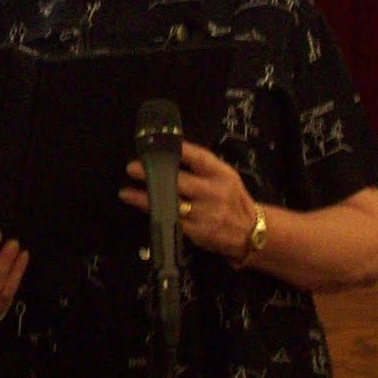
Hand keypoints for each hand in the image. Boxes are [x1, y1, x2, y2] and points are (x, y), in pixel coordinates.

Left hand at [121, 140, 257, 264]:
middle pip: (180, 182)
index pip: (199, 158)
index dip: (179, 150)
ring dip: (147, 199)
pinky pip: (172, 221)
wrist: (251, 232)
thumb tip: (172, 155)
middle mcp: (213, 192)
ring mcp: (205, 213)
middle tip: (132, 169)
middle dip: (154, 175)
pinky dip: (156, 214)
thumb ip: (203, 167)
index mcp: (221, 174)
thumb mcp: (226, 177)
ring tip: (127, 193)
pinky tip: (142, 208)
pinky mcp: (198, 232)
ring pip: (171, 205)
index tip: (158, 145)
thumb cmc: (233, 200)